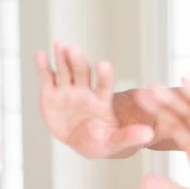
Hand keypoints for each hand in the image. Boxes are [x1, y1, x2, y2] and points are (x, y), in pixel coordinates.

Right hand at [35, 42, 153, 158]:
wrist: (84, 144)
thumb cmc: (103, 142)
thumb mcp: (116, 143)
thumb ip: (130, 137)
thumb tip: (149, 135)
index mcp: (102, 101)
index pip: (104, 84)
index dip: (103, 74)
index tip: (102, 64)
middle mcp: (86, 92)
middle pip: (83, 72)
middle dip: (79, 61)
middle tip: (74, 49)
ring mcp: (68, 91)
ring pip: (66, 71)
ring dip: (63, 58)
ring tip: (60, 45)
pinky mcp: (51, 94)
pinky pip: (47, 78)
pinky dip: (43, 67)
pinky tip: (40, 54)